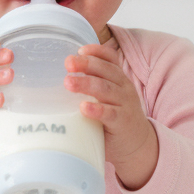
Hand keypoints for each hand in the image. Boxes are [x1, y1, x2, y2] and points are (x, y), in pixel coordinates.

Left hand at [64, 43, 159, 189]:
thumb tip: (55, 77)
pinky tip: (84, 107)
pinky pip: (110, 113)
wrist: (139, 144)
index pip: (110, 58)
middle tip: (68, 63)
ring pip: (105, 89)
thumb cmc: (114, 115)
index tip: (80, 50)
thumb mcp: (106, 96)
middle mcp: (123, 87)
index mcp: (118, 78)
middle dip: (85, 64)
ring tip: (68, 82)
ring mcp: (125, 104)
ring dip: (85, 83)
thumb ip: (90, 84)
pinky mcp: (123, 121)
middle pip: (105, 70)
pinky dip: (96, 109)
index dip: (96, 51)